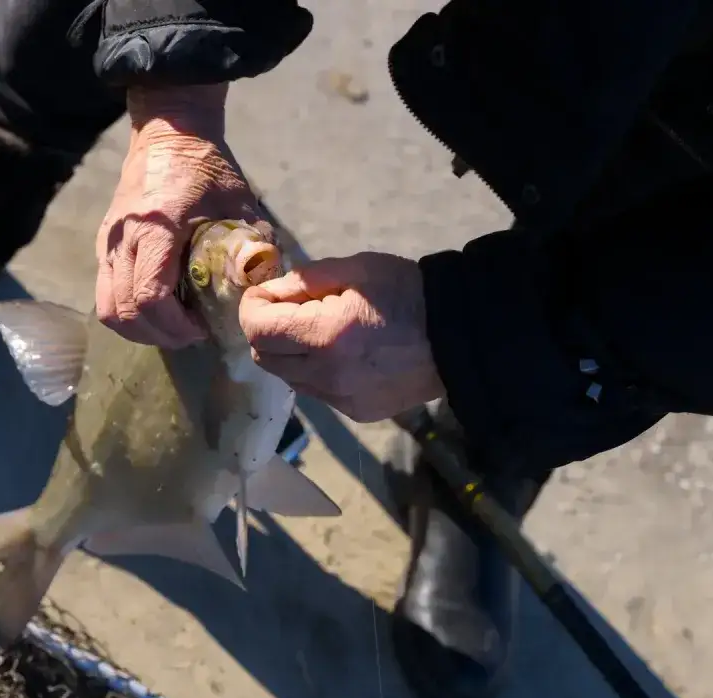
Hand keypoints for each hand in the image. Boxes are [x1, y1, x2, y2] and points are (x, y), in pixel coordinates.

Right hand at [96, 84, 264, 347]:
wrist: (169, 132)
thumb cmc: (208, 167)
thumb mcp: (239, 202)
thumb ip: (255, 244)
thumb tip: (266, 287)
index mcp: (157, 227)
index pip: (151, 296)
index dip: (175, 325)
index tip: (202, 327)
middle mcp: (124, 238)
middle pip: (125, 312)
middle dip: (160, 335)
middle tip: (191, 334)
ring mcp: (108, 242)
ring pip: (107, 309)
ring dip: (139, 329)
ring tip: (172, 327)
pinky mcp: (103, 244)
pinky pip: (105, 294)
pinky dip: (128, 311)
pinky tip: (158, 307)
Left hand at [238, 252, 446, 421]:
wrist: (459, 337)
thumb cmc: (407, 293)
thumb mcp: (356, 269)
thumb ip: (306, 280)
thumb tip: (270, 291)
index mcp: (325, 336)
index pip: (257, 330)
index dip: (253, 307)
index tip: (266, 293)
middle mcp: (326, 375)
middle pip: (263, 358)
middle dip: (266, 330)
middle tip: (288, 309)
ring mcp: (340, 399)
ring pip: (286, 378)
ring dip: (287, 353)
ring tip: (317, 330)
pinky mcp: (355, 413)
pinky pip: (315, 391)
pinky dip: (313, 371)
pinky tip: (340, 354)